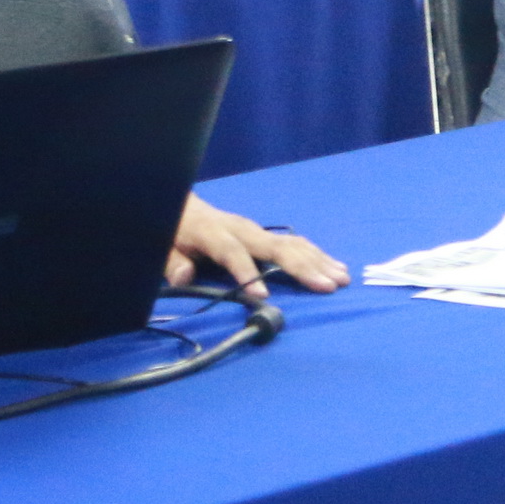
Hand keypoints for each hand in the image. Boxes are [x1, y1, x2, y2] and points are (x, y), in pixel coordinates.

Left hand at [167, 194, 349, 296]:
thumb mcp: (163, 246)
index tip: (262, 297)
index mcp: (212, 233)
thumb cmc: (173, 232)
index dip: (246, 273)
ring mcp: (256, 231)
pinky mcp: (265, 235)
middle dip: (302, 267)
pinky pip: (296, 244)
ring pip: (292, 245)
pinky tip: (336, 267)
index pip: (231, 252)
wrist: (183, 206)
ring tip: (341, 278)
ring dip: (318, 262)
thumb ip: (172, 261)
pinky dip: (317, 256)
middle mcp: (241, 229)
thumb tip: (183, 276)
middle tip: (327, 286)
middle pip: (275, 247)